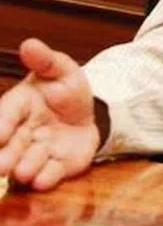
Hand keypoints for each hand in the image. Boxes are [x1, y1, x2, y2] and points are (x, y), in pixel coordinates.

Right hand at [0, 38, 99, 189]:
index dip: (1, 125)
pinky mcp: (56, 166)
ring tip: (24, 172)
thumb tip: (30, 44)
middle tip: (1, 166)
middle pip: (10, 146)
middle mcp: (22, 133)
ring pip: (28, 162)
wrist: (91, 111)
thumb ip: (45, 61)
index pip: (6, 115)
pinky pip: (50, 174)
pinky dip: (47, 178)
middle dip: (5, 156)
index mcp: (18, 106)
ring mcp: (38, 151)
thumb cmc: (66, 88)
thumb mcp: (61, 70)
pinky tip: (42, 182)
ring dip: (26, 168)